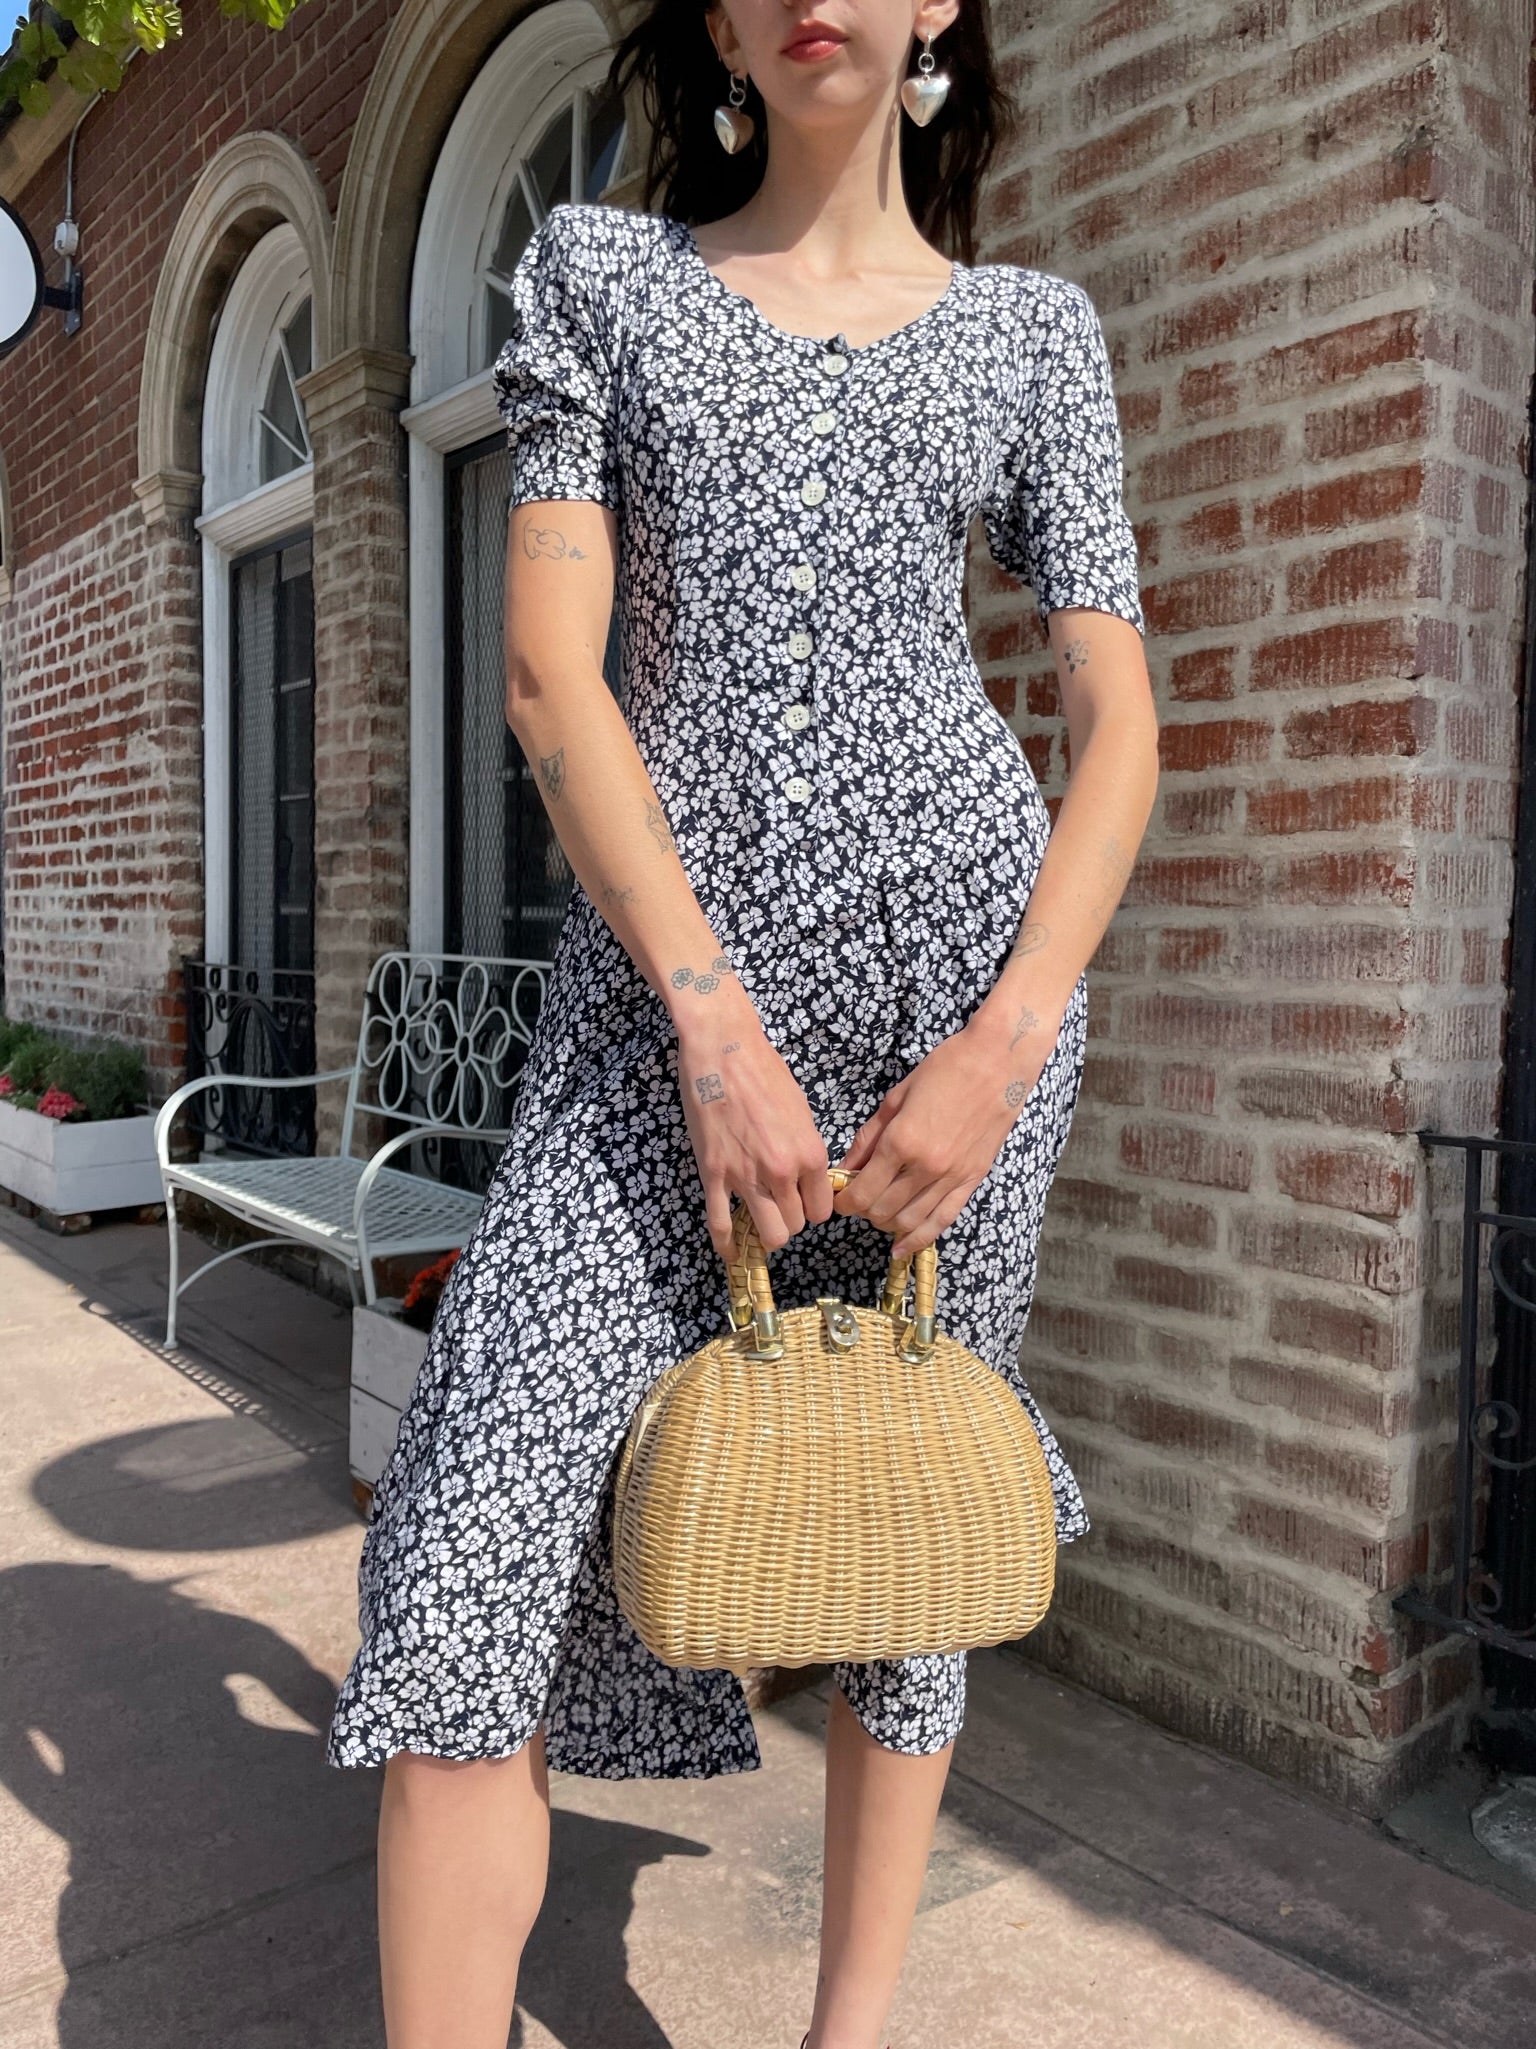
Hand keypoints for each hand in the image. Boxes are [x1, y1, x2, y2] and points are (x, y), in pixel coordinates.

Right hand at [676, 992, 832, 1259]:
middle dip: (790, 1220)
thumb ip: (806, 1149)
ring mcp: (747, 1176)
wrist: (724, 1050)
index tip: (803, 1202)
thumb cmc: (765, 1072)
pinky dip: (727, 1246)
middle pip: (796, 1226)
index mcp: (810, 1155)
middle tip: (780, 1206)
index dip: (812, 1210)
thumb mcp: (801, 1111)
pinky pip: (721, 1224)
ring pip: (768, 1235)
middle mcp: (782, 1172)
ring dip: (767, 1234)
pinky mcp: (715, 1174)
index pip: (822, 1211)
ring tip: (760, 1222)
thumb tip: (808, 1176)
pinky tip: (731, 1254)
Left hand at [832, 1010, 1058, 1257]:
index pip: (863, 1192)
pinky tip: (902, 1247)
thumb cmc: (944, 1069)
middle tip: (857, 1200)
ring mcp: (951, 1177)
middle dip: (863, 1211)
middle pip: (882, 1210)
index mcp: (901, 1142)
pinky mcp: (972, 1180)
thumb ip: (868, 1138)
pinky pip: (942, 1220)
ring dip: (887, 1224)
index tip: (838, 1196)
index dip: (844, 1201)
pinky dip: (920, 1238)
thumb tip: (846, 1168)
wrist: (997, 1062)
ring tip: (878, 1214)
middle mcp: (925, 1167)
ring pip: (909, 1221)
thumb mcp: (896, 1097)